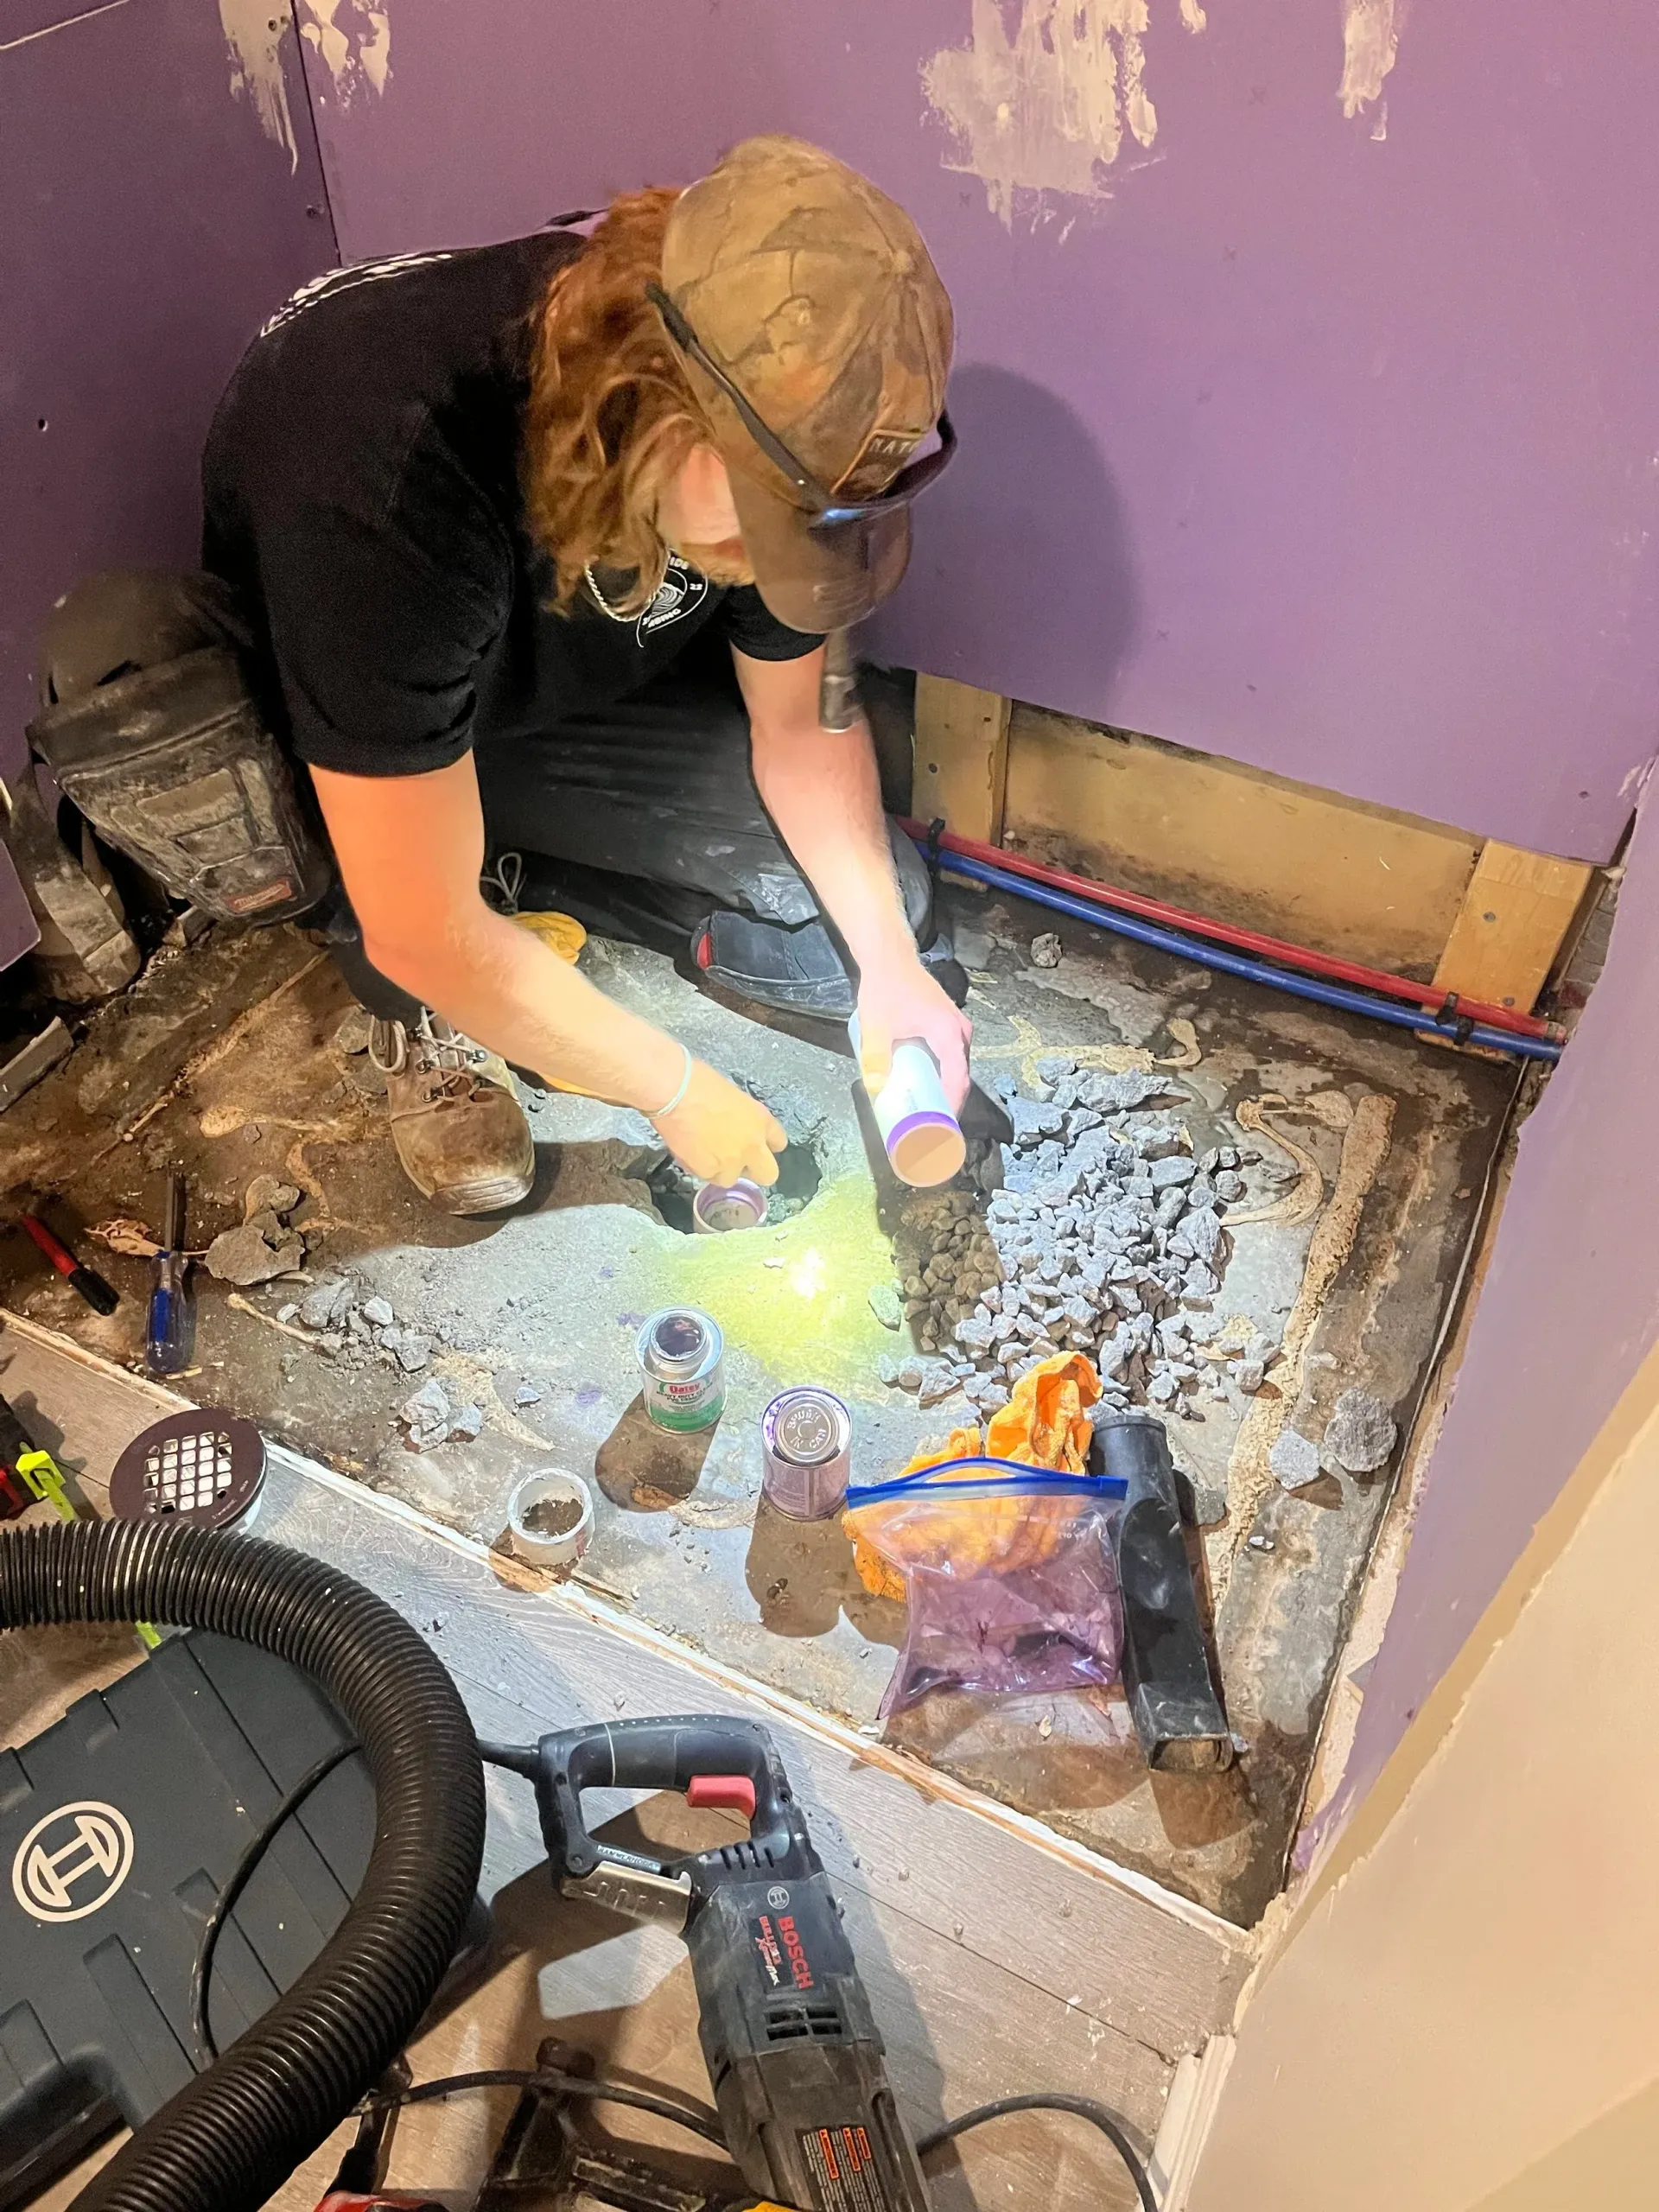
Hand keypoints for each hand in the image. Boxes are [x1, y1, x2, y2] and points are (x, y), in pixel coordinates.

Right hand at [652, 1058, 788, 1185]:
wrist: (674, 1093)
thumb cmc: (699, 1082)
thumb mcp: (732, 1095)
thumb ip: (741, 1117)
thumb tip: (732, 1125)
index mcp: (761, 1120)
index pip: (778, 1142)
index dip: (764, 1145)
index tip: (753, 1142)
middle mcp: (752, 1145)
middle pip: (767, 1174)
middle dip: (753, 1169)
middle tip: (734, 1158)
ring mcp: (731, 1162)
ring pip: (731, 1179)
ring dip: (721, 1170)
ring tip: (704, 1154)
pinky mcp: (707, 1171)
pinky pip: (706, 1176)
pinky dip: (698, 1168)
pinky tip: (688, 1152)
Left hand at [855, 956, 971, 1111]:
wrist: (890, 958)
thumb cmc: (885, 988)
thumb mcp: (876, 1025)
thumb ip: (875, 1058)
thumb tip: (876, 1089)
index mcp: (948, 1034)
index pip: (958, 1080)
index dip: (951, 1107)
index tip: (941, 1129)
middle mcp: (959, 1032)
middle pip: (960, 1076)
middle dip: (947, 1103)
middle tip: (931, 1126)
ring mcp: (957, 1027)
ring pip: (956, 1066)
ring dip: (945, 1088)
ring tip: (927, 1110)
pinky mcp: (949, 1024)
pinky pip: (952, 1056)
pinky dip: (943, 1072)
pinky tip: (926, 1083)